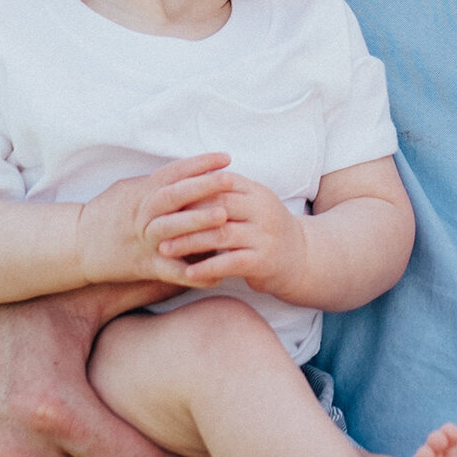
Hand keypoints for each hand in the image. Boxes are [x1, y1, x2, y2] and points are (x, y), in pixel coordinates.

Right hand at [75, 153, 252, 289]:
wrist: (78, 245)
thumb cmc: (107, 213)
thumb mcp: (129, 188)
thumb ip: (157, 181)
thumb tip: (191, 170)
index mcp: (142, 192)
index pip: (173, 173)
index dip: (199, 164)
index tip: (225, 158)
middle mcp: (143, 214)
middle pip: (172, 196)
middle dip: (201, 187)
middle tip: (230, 180)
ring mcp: (144, 241)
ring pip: (171, 230)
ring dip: (197, 223)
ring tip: (224, 217)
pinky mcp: (146, 266)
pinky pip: (171, 271)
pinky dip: (194, 275)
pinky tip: (219, 274)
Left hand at [130, 165, 308, 300]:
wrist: (301, 258)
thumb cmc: (264, 230)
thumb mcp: (250, 204)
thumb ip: (224, 193)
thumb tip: (182, 182)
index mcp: (256, 191)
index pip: (219, 183)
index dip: (190, 191)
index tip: (162, 199)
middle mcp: (263, 210)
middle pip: (217, 207)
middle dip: (184, 216)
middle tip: (156, 224)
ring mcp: (265, 235)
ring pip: (221, 235)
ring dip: (190, 242)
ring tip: (165, 249)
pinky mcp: (265, 260)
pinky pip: (231, 263)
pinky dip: (208, 267)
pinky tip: (189, 273)